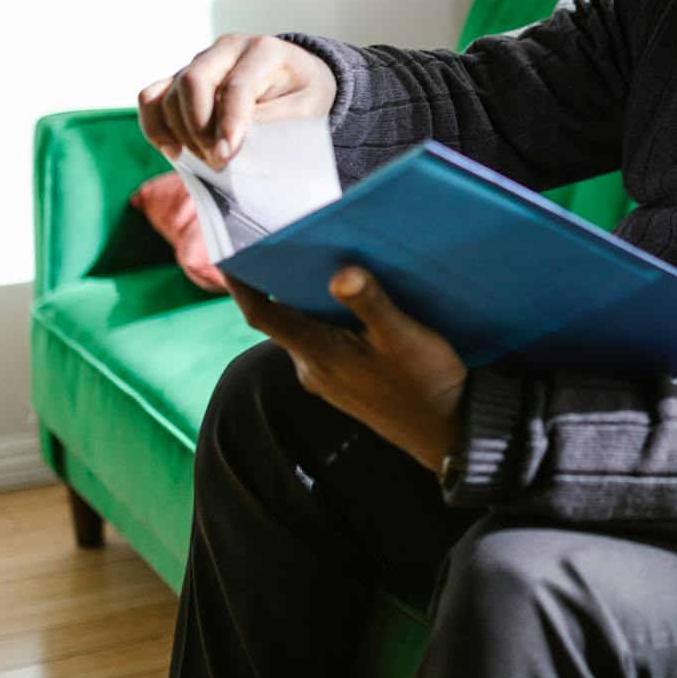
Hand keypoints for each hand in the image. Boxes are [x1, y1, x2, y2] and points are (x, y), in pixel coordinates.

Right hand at [138, 33, 337, 169]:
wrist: (298, 78)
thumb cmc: (304, 94)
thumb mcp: (306, 109)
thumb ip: (273, 120)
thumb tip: (232, 141)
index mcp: (263, 50)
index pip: (236, 87)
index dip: (228, 124)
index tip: (226, 157)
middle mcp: (227, 49)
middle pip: (194, 82)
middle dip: (199, 129)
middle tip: (218, 161)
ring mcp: (200, 62)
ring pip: (170, 93)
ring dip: (181, 133)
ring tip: (207, 160)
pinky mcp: (182, 78)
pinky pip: (152, 98)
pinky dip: (155, 126)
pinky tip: (174, 152)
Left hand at [225, 266, 465, 471]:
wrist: (447, 433)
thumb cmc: (426, 384)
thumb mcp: (404, 338)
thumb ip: (370, 303)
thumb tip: (340, 273)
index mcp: (319, 354)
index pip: (262, 315)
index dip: (241, 284)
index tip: (229, 255)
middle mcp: (313, 368)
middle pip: (281, 319)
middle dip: (280, 283)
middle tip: (290, 243)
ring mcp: (326, 379)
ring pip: (303, 332)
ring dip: (307, 302)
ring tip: (323, 265)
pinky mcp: (344, 384)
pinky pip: (322, 345)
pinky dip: (326, 321)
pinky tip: (351, 306)